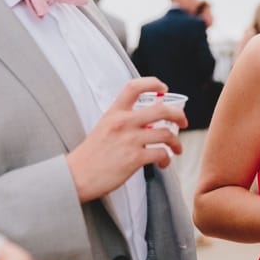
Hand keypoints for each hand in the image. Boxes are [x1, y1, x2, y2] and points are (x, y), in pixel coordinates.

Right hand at [67, 77, 187, 201]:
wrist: (76, 176)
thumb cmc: (90, 156)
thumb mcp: (103, 128)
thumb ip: (123, 121)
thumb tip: (147, 122)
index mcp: (114, 113)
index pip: (134, 87)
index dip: (153, 83)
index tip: (163, 88)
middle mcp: (123, 122)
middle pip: (162, 110)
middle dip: (179, 115)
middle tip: (183, 122)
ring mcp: (130, 140)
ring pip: (166, 134)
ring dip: (176, 142)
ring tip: (176, 149)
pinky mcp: (134, 159)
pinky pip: (161, 153)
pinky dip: (167, 158)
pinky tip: (163, 163)